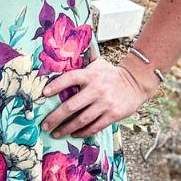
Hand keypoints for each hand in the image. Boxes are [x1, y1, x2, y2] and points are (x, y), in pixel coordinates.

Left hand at [40, 44, 156, 137]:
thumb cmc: (111, 74)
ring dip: (66, 129)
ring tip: (55, 133)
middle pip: (71, 106)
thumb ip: (83, 59)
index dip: (56, 85)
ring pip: (81, 120)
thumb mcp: (98, 63)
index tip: (44, 94)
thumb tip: (68, 46)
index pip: (70, 78)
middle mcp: (96, 89)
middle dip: (55, 117)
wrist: (136, 83)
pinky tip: (74, 134)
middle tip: (44, 125)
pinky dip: (82, 132)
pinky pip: (94, 127)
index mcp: (90, 75)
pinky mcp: (113, 115)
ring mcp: (105, 103)